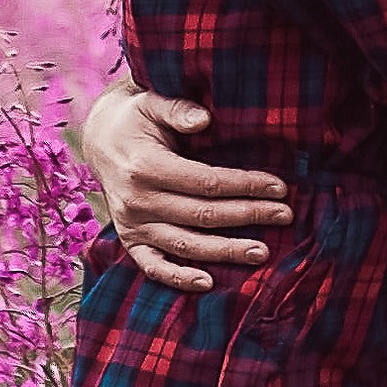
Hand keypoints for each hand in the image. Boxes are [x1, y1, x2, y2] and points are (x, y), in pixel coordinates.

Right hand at [79, 85, 290, 294]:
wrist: (100, 140)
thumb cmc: (136, 118)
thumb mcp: (151, 103)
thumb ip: (177, 109)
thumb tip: (204, 119)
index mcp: (145, 167)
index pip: (206, 182)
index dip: (245, 186)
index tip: (279, 188)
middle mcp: (137, 201)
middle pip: (203, 215)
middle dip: (248, 215)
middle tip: (285, 215)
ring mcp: (132, 225)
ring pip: (186, 245)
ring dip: (226, 252)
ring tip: (263, 252)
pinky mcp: (130, 240)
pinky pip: (153, 267)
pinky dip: (179, 279)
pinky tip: (209, 283)